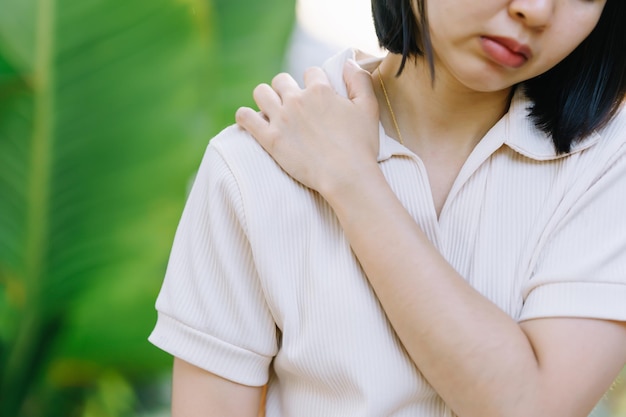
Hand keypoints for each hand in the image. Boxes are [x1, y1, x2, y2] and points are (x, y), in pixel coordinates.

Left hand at [235, 60, 380, 195]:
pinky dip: (244, 116)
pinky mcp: (270, 138)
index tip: (316, 96)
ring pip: (261, 93)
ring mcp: (281, 119)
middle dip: (286, 88)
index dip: (314, 83)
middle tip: (292, 105)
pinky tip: (249, 120)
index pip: (311, 72)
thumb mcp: (368, 108)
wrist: (346, 176)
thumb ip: (359, 81)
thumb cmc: (360, 145)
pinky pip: (245, 118)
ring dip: (265, 98)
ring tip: (271, 110)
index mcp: (320, 90)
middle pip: (281, 80)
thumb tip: (348, 62)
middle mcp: (297, 100)